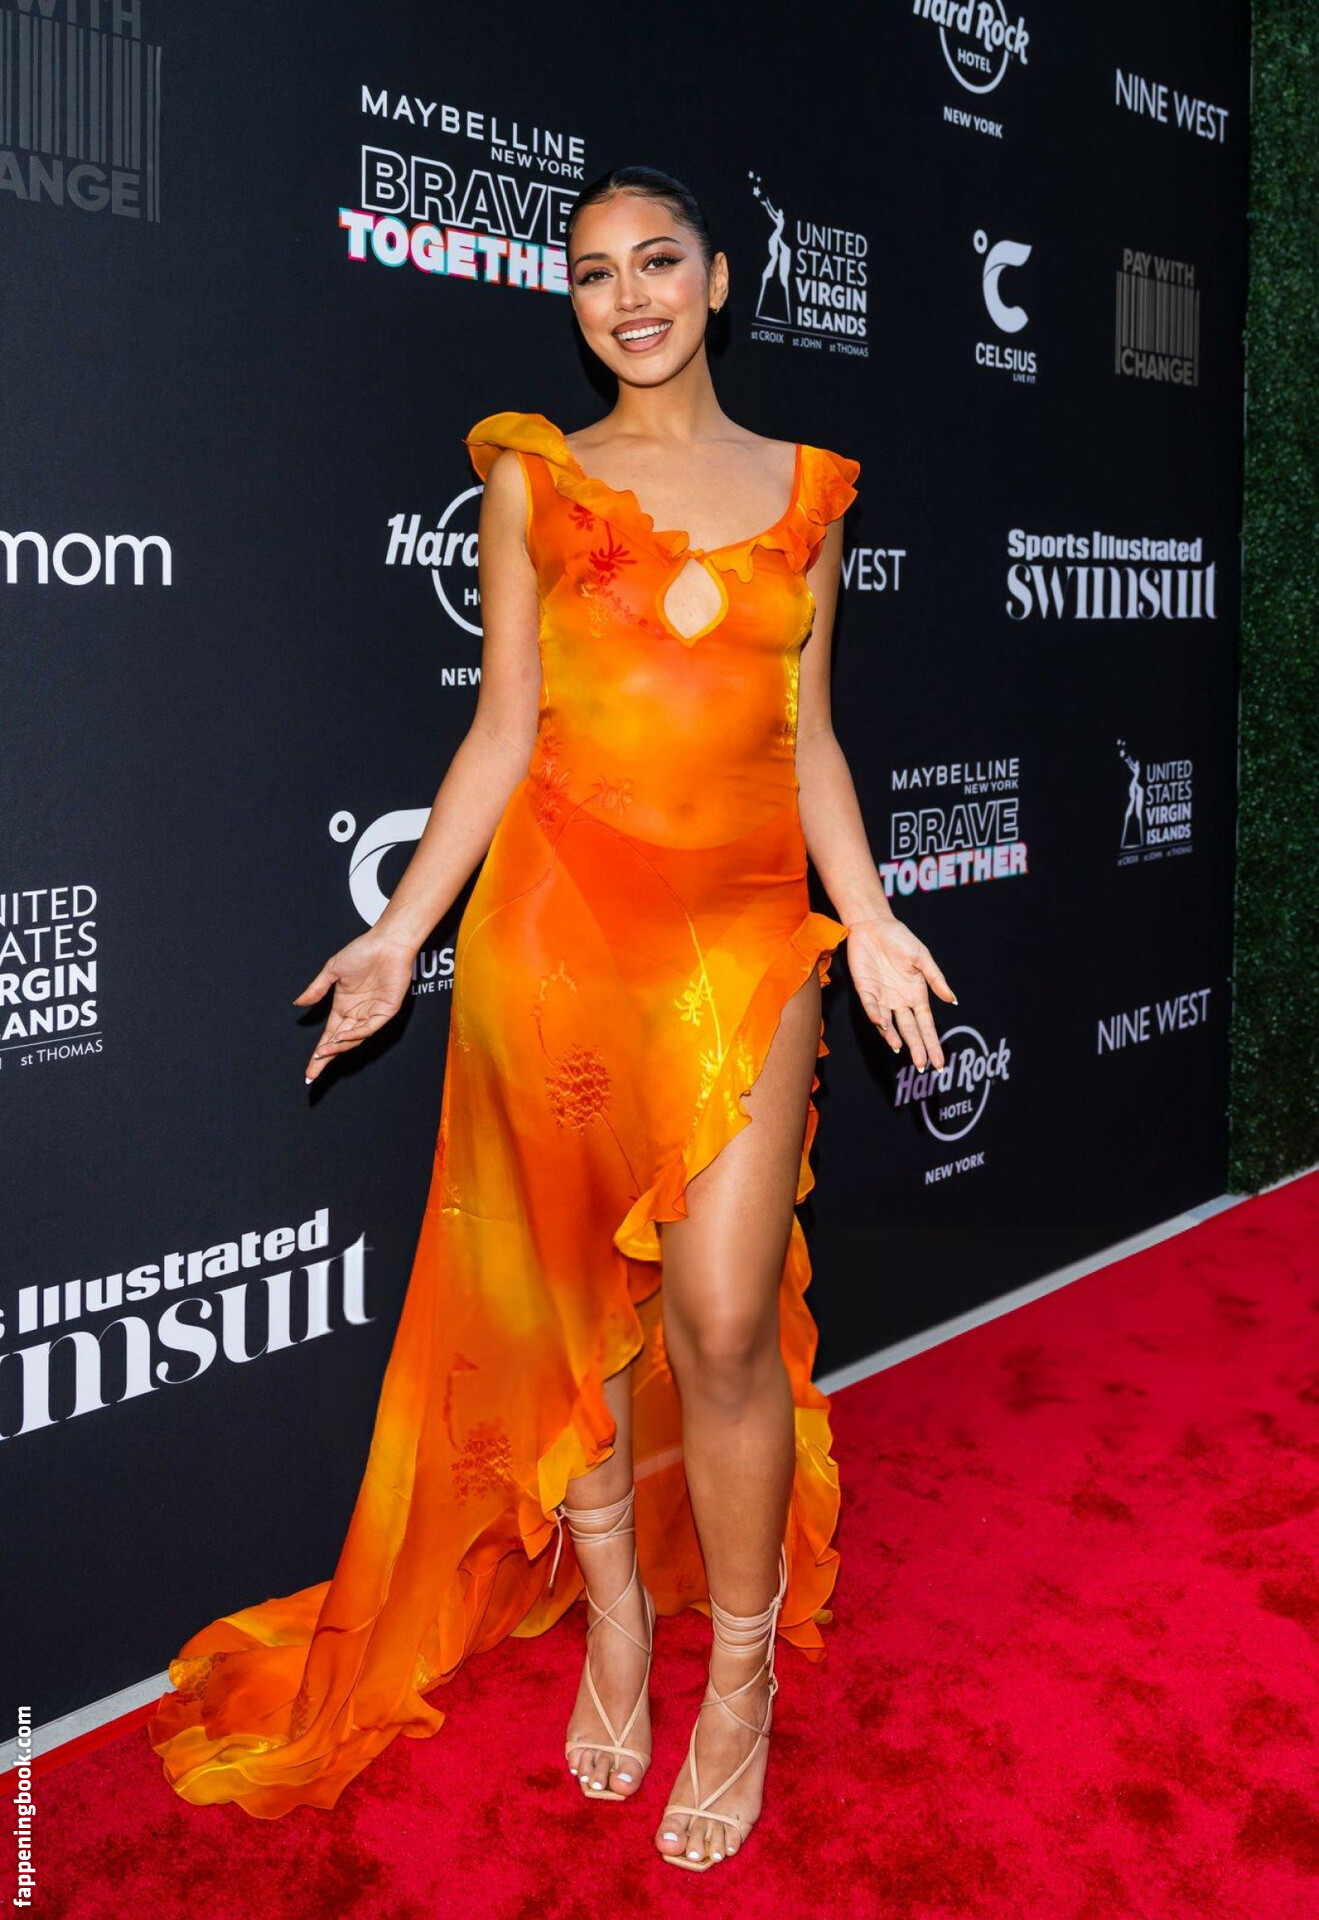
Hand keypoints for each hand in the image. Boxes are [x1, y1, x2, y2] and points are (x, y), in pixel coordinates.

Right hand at [295, 929, 418, 1083]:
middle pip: (340, 1042)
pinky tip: (341, 1036)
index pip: (329, 1034)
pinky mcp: (386, 1011)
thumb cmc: (362, 952)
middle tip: (312, 1072)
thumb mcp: (332, 970)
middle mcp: (357, 1013)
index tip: (309, 1069)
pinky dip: (355, 1034)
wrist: (386, 943)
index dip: (319, 1052)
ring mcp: (372, 1013)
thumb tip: (298, 1003)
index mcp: (344, 1005)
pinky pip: (369, 1028)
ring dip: (337, 1046)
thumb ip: (316, 989)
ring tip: (322, 1052)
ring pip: (353, 1039)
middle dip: (326, 1058)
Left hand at [844, 914, 955, 1069]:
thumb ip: (936, 980)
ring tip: (902, 1049)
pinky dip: (877, 1017)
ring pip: (890, 1025)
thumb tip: (952, 1000)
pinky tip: (884, 1025)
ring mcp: (882, 998)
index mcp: (916, 995)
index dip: (932, 1043)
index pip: (926, 1025)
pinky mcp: (865, 990)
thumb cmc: (900, 940)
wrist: (874, 926)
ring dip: (895, 1037)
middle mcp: (900, 1001)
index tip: (939, 1062)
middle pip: (910, 1030)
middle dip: (917, 1048)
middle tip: (923, 1066)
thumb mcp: (922, 958)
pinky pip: (872, 1008)